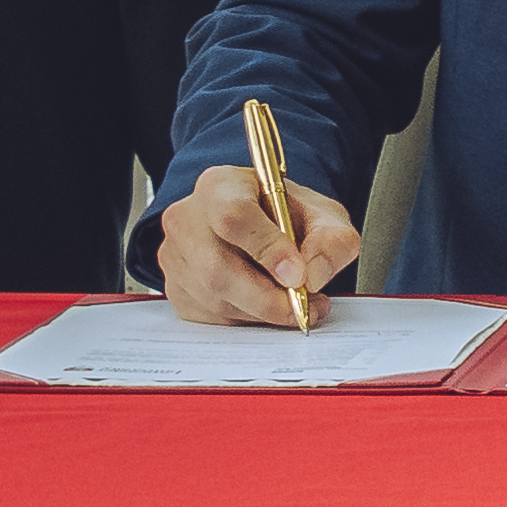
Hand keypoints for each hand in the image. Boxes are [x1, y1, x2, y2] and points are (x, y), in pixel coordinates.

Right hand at [153, 162, 360, 322]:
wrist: (263, 225)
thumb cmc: (285, 216)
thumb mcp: (323, 215)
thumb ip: (331, 240)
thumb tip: (313, 275)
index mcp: (220, 186)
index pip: (233, 216)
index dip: (267, 250)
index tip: (298, 276)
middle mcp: (187, 218)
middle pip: (216, 267)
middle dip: (267, 297)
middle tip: (304, 305)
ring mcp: (175, 256)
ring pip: (214, 298)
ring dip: (261, 312)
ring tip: (296, 304)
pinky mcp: (176, 289)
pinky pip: (209, 318)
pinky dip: (246, 321)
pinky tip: (268, 308)